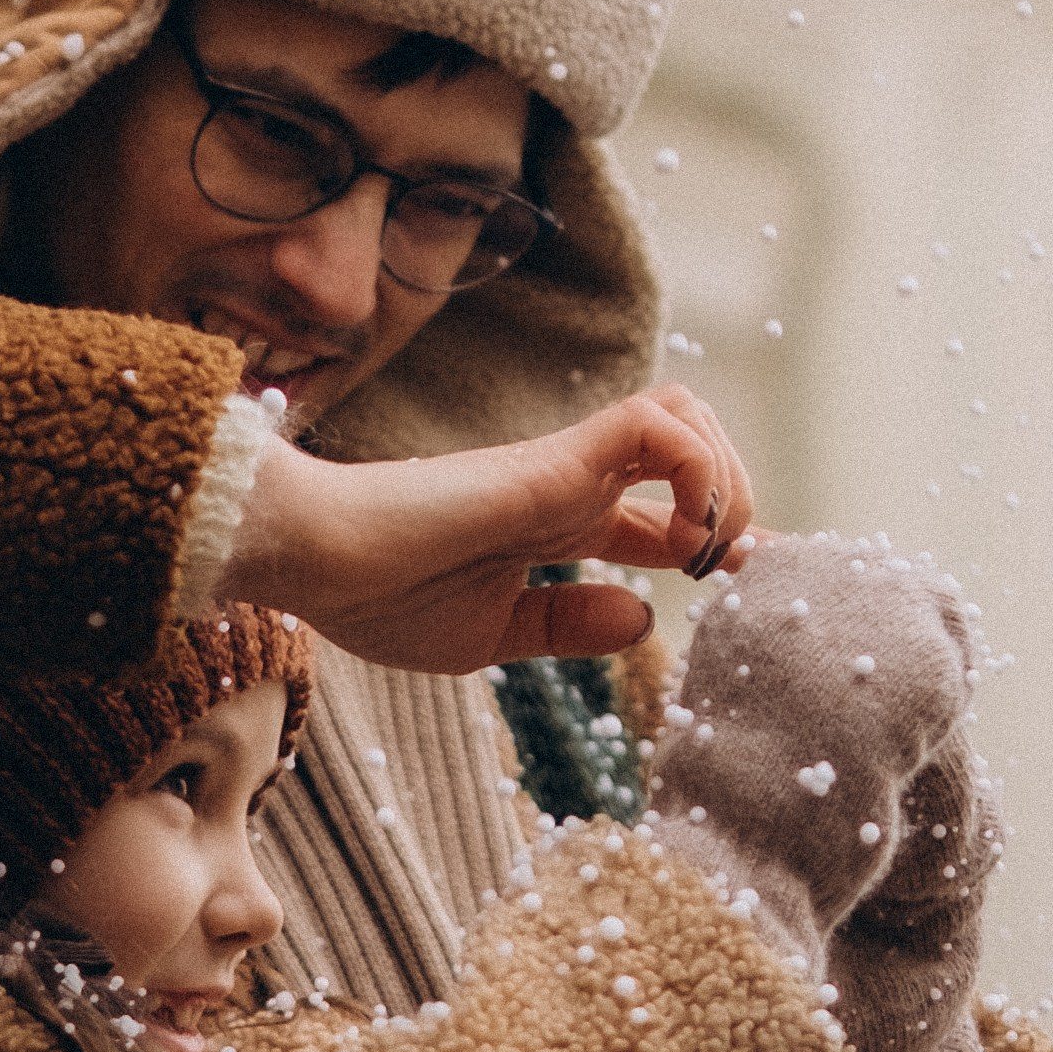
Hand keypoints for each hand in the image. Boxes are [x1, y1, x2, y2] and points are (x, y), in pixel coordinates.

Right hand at [218, 385, 752, 672]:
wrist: (312, 561)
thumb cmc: (375, 598)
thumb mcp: (489, 635)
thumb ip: (563, 627)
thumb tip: (644, 619)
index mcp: (555, 524)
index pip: (661, 511)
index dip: (715, 537)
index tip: (740, 576)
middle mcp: (569, 485)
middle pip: (692, 451)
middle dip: (736, 502)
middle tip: (727, 567)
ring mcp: (566, 464)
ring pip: (688, 416)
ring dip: (722, 478)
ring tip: (700, 547)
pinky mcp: (556, 456)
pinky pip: (660, 424)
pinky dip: (698, 470)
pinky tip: (681, 534)